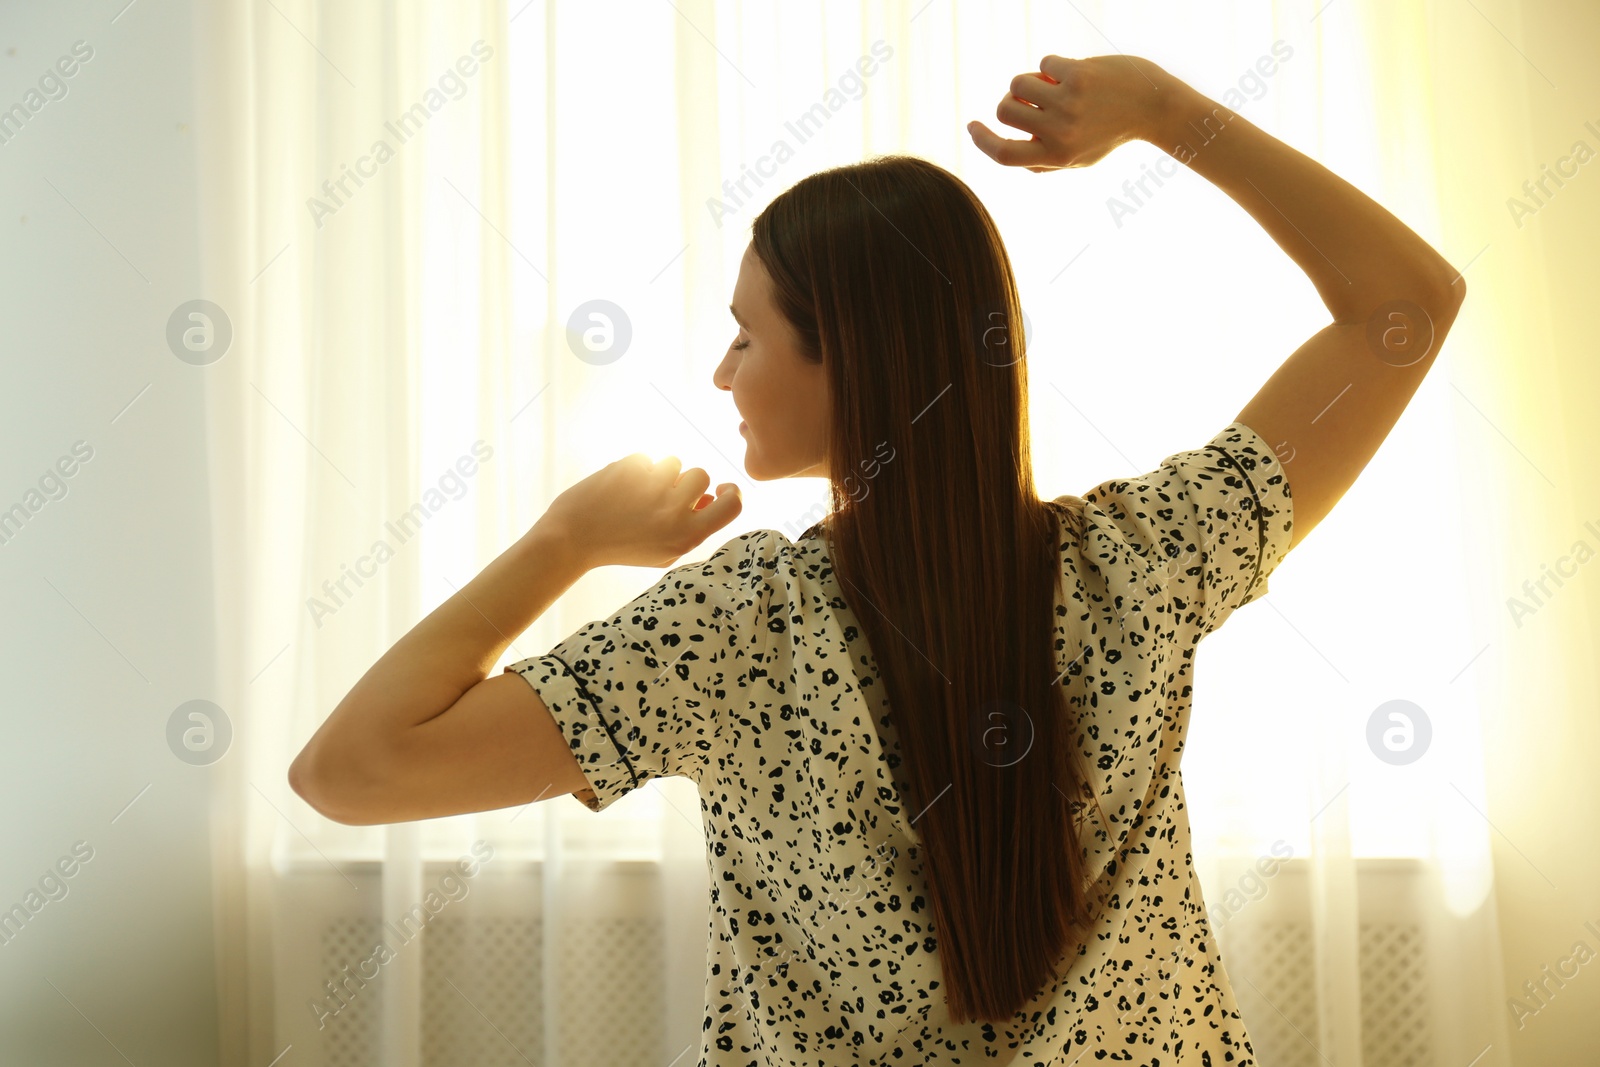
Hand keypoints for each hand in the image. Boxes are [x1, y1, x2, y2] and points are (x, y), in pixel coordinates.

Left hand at [537, 454, 742, 569]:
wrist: (573, 539)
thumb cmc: (622, 547)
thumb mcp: (664, 551)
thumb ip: (692, 527)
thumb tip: (708, 497)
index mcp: (687, 536)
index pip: (733, 505)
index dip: (732, 492)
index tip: (719, 489)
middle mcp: (674, 511)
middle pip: (701, 475)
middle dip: (685, 481)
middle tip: (662, 496)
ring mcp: (652, 487)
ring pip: (673, 462)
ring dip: (659, 474)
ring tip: (635, 494)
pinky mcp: (630, 468)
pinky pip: (645, 458)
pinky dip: (634, 470)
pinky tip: (617, 489)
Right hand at [967, 54, 1178, 171]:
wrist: (1153, 107)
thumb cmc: (1111, 133)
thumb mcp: (1078, 159)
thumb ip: (1042, 161)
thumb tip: (1002, 152)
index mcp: (1056, 156)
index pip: (1003, 154)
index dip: (981, 140)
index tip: (972, 125)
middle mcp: (1059, 132)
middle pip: (1005, 111)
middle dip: (1010, 101)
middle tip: (1030, 99)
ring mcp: (1068, 103)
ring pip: (1019, 83)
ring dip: (1031, 80)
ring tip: (1052, 84)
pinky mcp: (1078, 75)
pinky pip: (1044, 62)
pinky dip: (1054, 65)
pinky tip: (1075, 73)